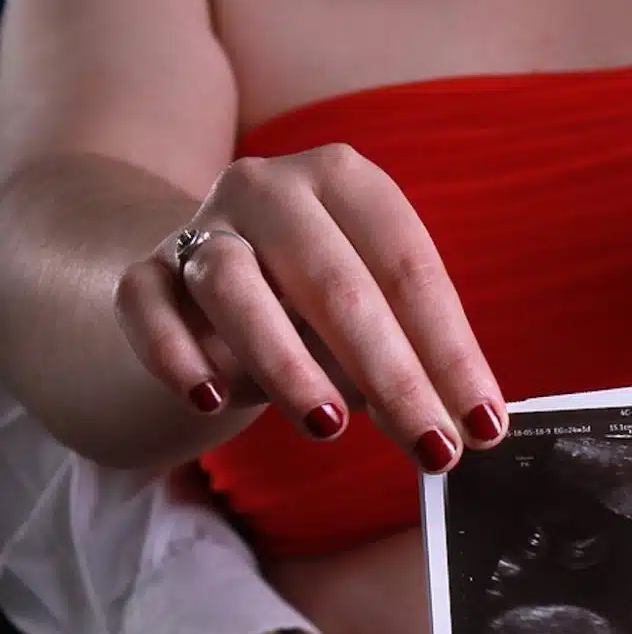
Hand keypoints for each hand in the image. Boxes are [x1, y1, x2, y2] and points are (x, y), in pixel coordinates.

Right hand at [114, 144, 505, 469]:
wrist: (208, 280)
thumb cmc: (315, 304)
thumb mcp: (374, 320)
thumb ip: (413, 361)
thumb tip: (463, 428)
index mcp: (348, 184)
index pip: (411, 271)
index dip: (451, 354)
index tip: (485, 426)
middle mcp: (272, 189)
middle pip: (338, 284)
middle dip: (394, 377)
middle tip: (433, 449)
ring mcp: (203, 226)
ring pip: (236, 287)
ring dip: (286, 364)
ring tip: (329, 426)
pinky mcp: (145, 272)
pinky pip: (148, 307)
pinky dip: (175, 354)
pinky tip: (211, 400)